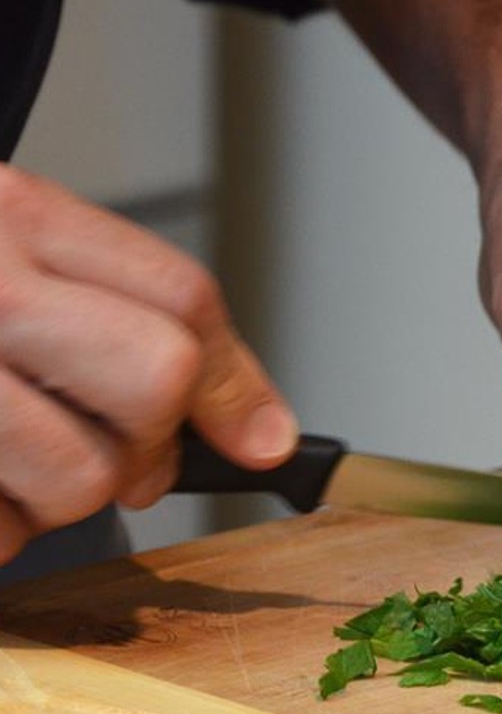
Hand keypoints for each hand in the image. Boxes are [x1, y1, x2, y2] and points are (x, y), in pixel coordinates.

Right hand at [0, 165, 297, 563]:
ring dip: (56, 497)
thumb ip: (129, 313)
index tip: (261, 442)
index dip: (237, 386)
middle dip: (147, 441)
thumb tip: (264, 434)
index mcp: (7, 215)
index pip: (180, 301)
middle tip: (110, 452)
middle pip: (154, 382)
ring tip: (5, 460)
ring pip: (77, 476)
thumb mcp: (7, 247)